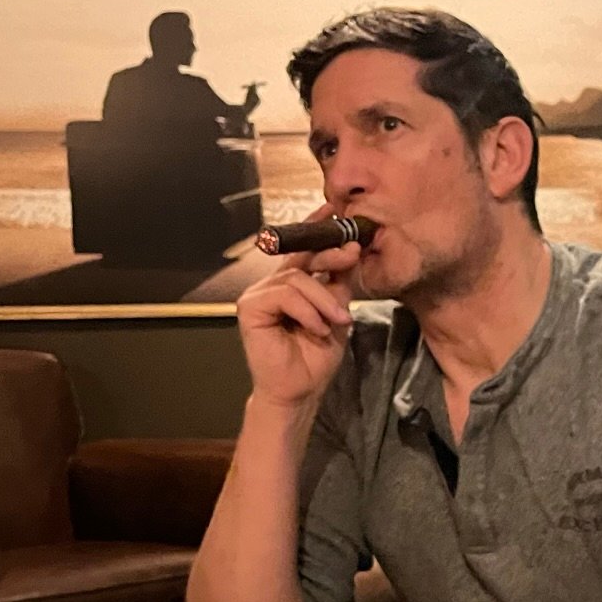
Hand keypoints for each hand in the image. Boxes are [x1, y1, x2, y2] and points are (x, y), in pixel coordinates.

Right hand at [235, 206, 359, 406]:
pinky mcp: (250, 307)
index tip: (337, 212)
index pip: (305, 250)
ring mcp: (259, 294)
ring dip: (324, 299)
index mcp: (293, 284)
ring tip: (338, 321)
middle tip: (351, 253)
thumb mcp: (337, 312)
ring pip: (297, 278)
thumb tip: (351, 249)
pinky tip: (317, 328)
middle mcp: (273, 284)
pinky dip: (306, 311)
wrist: (300, 390)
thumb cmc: (315, 356)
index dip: (318, 228)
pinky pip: (284, 294)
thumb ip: (339, 283)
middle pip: (302, 257)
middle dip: (330, 254)